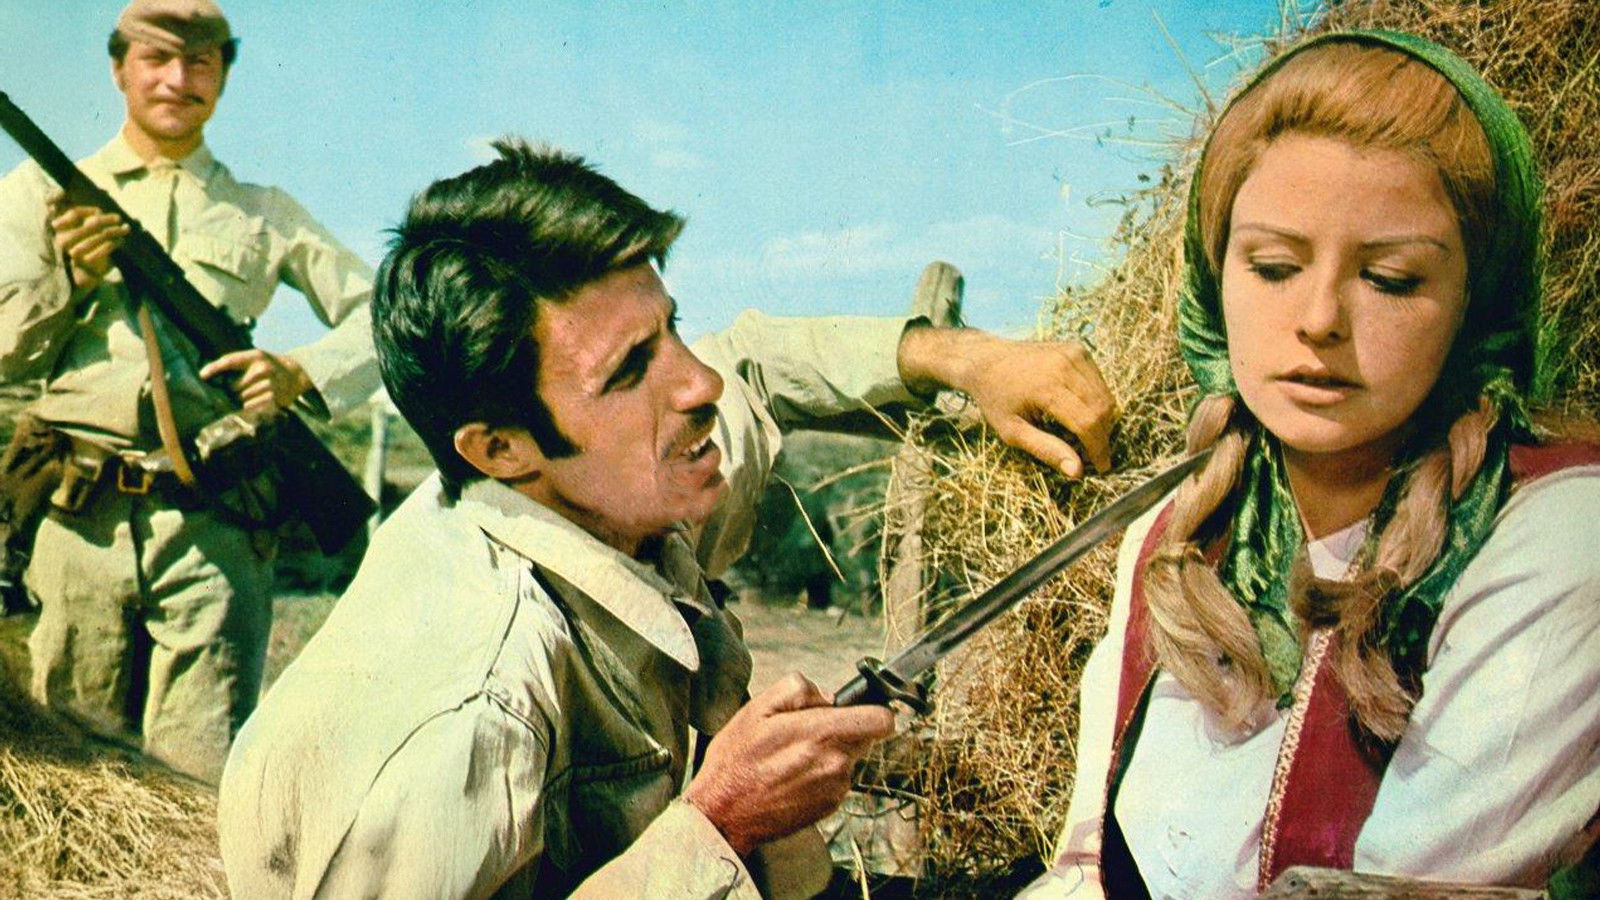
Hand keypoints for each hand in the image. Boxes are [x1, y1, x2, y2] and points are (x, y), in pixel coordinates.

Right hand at [48, 195, 129, 291]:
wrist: (82, 272)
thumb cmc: (80, 244)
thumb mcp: (75, 227)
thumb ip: (78, 214)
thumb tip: (82, 203)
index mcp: (59, 229)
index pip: (74, 214)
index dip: (88, 210)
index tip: (99, 210)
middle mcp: (64, 240)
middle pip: (92, 224)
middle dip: (108, 220)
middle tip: (119, 218)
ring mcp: (75, 251)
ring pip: (101, 235)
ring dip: (116, 230)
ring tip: (126, 228)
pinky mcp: (87, 261)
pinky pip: (106, 248)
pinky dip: (116, 242)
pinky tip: (122, 240)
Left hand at [199, 349, 314, 413]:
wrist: (296, 373)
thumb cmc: (270, 365)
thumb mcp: (256, 357)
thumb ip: (236, 362)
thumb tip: (208, 374)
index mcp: (256, 357)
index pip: (230, 361)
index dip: (214, 368)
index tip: (202, 375)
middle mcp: (263, 370)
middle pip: (234, 387)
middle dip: (232, 390)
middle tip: (239, 389)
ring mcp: (269, 386)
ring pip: (242, 399)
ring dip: (242, 399)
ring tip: (253, 394)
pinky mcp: (274, 399)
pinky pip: (252, 407)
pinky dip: (251, 406)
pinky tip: (259, 400)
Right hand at [682, 673, 894, 856]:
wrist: (722, 814)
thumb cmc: (736, 761)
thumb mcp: (758, 707)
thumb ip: (799, 689)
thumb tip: (827, 696)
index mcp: (822, 734)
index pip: (882, 720)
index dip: (873, 710)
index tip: (858, 710)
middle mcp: (836, 763)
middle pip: (864, 737)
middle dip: (842, 729)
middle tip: (805, 732)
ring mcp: (835, 789)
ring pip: (849, 759)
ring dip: (830, 754)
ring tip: (791, 757)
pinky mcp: (829, 807)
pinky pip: (836, 781)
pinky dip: (821, 776)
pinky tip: (791, 777)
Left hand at [898, 326, 1117, 476]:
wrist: (985, 360)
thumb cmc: (995, 399)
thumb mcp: (1012, 431)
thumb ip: (1046, 450)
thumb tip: (1077, 471)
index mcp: (1046, 387)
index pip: (1087, 423)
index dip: (1098, 449)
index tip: (1101, 467)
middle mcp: (1064, 365)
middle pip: (1101, 409)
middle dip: (1102, 437)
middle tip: (1093, 455)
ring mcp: (1073, 353)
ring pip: (1104, 395)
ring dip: (1103, 420)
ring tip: (1088, 437)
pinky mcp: (1077, 349)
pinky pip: (1099, 381)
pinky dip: (1097, 400)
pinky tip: (1082, 413)